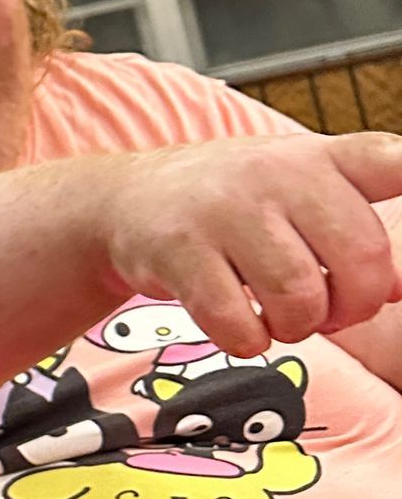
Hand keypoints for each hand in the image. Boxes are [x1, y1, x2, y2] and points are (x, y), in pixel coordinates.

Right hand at [101, 131, 401, 355]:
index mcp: (318, 157)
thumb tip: (400, 286)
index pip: (391, 161)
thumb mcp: (298, 190)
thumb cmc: (231, 204)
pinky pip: (240, 325)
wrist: (124, 199)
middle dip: (351, 306)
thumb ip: (355, 228)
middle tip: (325, 308)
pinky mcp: (180, 249)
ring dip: (296, 327)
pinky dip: (247, 340)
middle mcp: (277, 172)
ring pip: (301, 299)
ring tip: (275, 313)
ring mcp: (226, 208)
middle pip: (361, 262)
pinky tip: (236, 320)